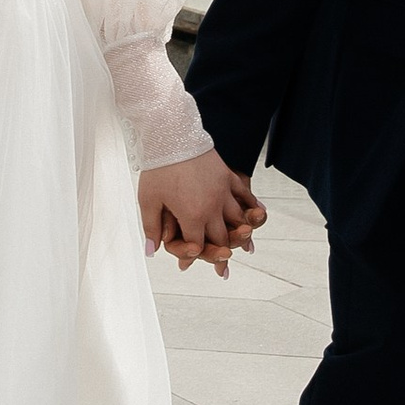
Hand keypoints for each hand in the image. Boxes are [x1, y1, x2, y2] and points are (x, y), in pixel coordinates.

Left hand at [137, 149, 264, 274]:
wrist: (173, 135)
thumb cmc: (159, 168)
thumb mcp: (148, 200)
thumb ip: (152, 227)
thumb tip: (151, 251)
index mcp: (193, 215)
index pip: (198, 245)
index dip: (193, 257)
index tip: (188, 265)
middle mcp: (213, 207)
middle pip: (221, 237)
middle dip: (221, 253)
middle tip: (224, 269)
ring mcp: (224, 192)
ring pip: (237, 220)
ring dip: (241, 236)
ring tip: (246, 248)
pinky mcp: (228, 177)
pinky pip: (245, 196)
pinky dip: (252, 209)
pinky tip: (256, 216)